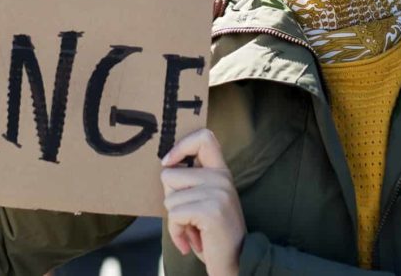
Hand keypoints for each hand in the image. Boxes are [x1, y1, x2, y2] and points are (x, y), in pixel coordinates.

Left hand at [161, 129, 245, 275]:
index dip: (180, 146)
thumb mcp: (205, 200)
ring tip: (192, 229)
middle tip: (189, 217)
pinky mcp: (211, 210)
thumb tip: (165, 166)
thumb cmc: (212, 233)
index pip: (204, 137)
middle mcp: (222, 178)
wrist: (235, 262)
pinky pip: (174, 215)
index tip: (169, 163)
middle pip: (169, 174)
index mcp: (221, 172)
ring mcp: (218, 192)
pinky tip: (190, 241)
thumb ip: (191, 181)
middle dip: (171, 200)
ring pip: (169, 198)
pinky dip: (176, 232)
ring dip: (174, 220)